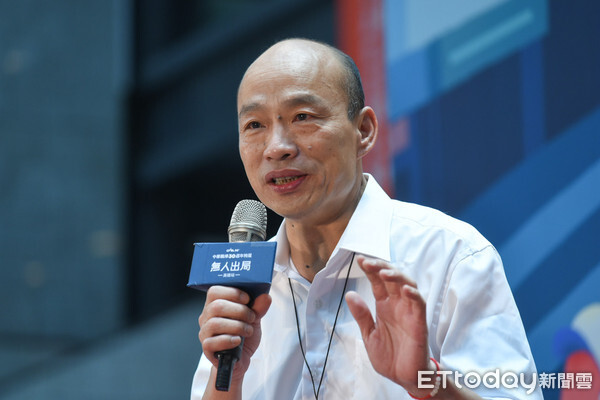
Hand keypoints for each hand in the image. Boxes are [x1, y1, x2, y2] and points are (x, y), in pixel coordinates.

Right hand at [198, 286, 270, 381]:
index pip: (215, 292)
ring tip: (248, 330)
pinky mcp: (207, 348)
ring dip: (237, 326)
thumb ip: (258, 307)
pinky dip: (228, 340)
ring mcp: (205, 333)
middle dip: (239, 311)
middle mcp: (207, 317)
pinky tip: (238, 341)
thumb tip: (265, 297)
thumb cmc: (244, 336)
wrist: (241, 359)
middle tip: (252, 317)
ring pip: (214, 324)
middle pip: (216, 306)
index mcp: (215, 305)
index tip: (247, 299)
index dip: (232, 293)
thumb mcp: (254, 319)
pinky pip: (211, 342)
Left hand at [345, 256, 431, 395]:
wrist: (404, 378)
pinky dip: (414, 295)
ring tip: (383, 272)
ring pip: (407, 285)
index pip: (378, 282)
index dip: (370, 269)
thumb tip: (349, 294)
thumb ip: (362, 315)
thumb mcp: (369, 335)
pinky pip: (419, 304)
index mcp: (384, 306)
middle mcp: (397, 305)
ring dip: (396, 276)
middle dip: (380, 267)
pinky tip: (405, 289)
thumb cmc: (390, 357)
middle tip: (368, 262)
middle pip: (392, 278)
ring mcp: (409, 312)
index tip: (360, 259)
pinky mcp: (419, 322)